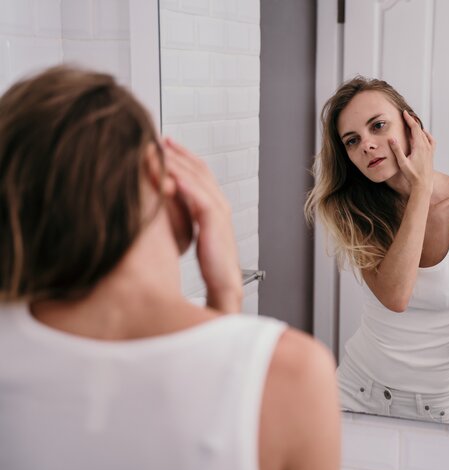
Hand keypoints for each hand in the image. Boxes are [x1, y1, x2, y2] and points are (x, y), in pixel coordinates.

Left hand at [163, 137, 242, 313]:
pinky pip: (200, 198)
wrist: (223, 284)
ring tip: (158, 152)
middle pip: (199, 169)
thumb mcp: (192, 232)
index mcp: (214, 205)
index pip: (199, 172)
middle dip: (177, 153)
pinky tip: (171, 177)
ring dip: (177, 163)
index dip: (181, 156)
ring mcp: (220, 212)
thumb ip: (182, 215)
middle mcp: (219, 204)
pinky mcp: (216, 223)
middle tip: (156, 139)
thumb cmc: (208, 264)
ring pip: (198, 179)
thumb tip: (160, 204)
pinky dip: (186, 185)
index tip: (161, 144)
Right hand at [388, 110, 434, 193]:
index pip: (415, 128)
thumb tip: (392, 138)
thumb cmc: (412, 175)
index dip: (409, 119)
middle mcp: (426, 146)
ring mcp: (430, 150)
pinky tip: (423, 135)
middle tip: (406, 116)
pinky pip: (430, 140)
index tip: (405, 113)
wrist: (423, 184)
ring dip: (418, 128)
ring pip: (424, 134)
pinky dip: (426, 135)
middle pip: (419, 129)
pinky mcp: (431, 154)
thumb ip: (397, 150)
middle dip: (412, 121)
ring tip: (412, 124)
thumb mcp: (402, 162)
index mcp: (420, 146)